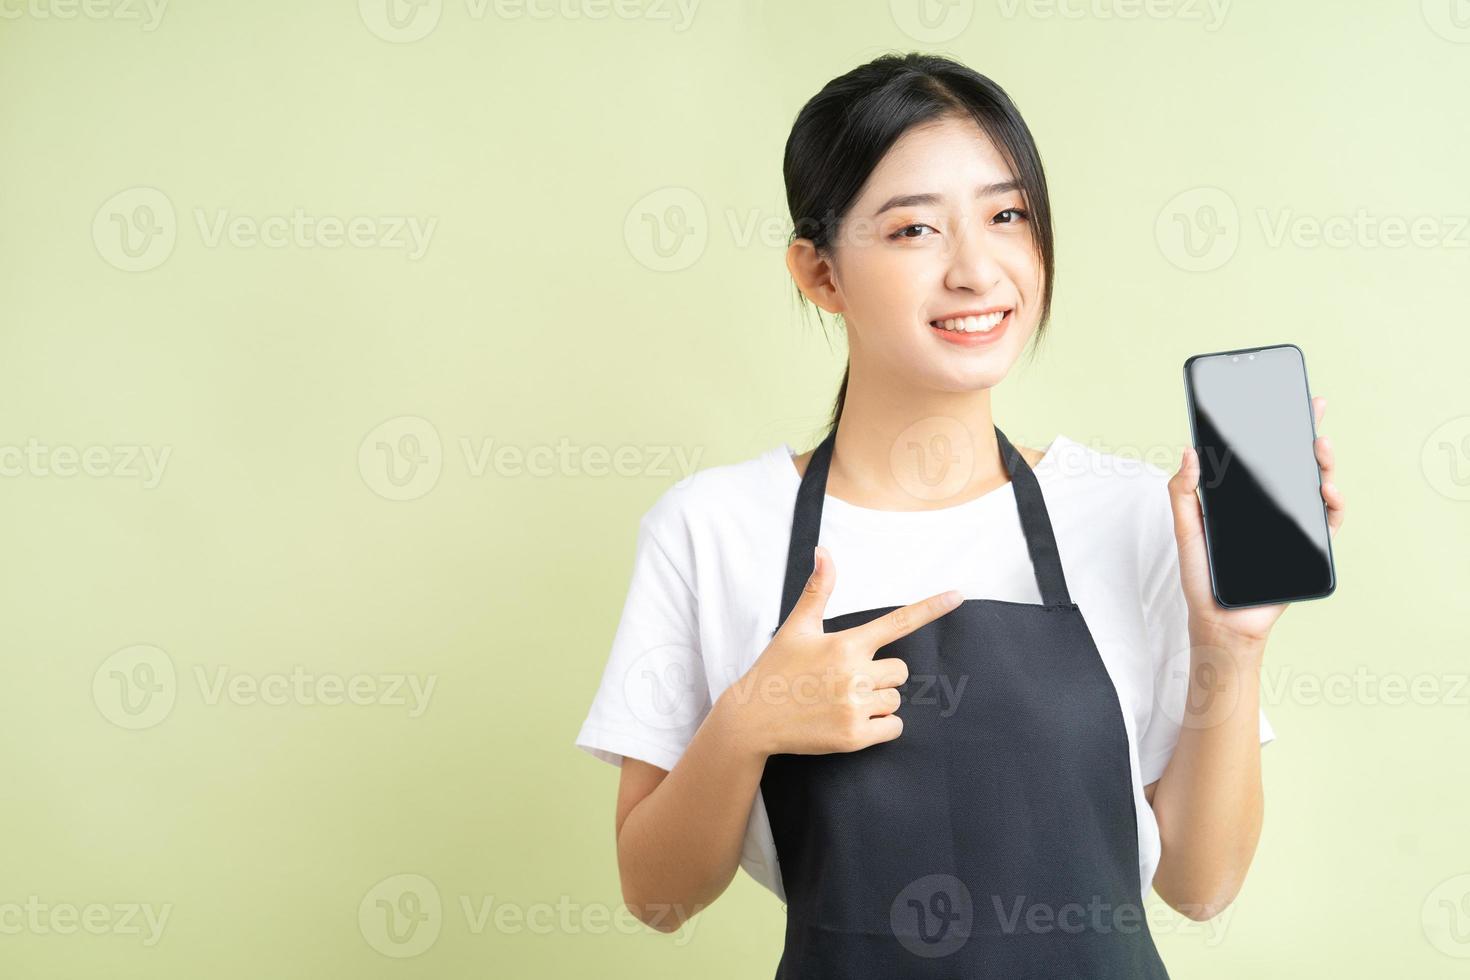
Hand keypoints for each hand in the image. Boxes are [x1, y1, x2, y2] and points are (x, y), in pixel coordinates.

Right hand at [732, 545, 961, 757]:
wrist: (753, 718)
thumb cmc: (776, 669)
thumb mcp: (797, 627)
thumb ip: (818, 590)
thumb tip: (824, 551)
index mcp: (846, 643)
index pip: (897, 621)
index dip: (931, 607)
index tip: (958, 594)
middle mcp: (855, 673)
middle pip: (900, 671)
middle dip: (881, 676)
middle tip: (846, 681)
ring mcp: (855, 706)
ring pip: (895, 700)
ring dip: (877, 702)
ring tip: (841, 702)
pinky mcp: (854, 736)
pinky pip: (893, 727)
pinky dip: (880, 727)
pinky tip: (851, 721)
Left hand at [1168, 394, 1345, 643]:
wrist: (1221, 621)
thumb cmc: (1203, 577)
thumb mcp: (1185, 528)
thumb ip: (1183, 491)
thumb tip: (1189, 450)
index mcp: (1242, 498)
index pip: (1263, 457)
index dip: (1277, 429)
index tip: (1289, 401)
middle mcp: (1270, 508)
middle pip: (1296, 467)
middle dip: (1308, 439)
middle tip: (1311, 420)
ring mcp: (1291, 527)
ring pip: (1317, 489)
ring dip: (1325, 467)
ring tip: (1319, 452)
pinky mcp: (1307, 549)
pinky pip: (1328, 523)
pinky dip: (1333, 505)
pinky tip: (1327, 492)